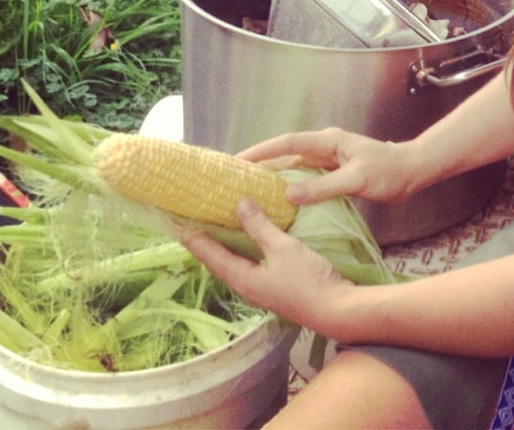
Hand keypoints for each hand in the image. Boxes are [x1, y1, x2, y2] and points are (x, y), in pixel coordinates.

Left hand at [180, 198, 355, 330]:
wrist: (336, 308)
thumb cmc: (307, 279)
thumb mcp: (283, 248)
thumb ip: (260, 227)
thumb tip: (239, 204)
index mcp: (243, 278)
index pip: (210, 256)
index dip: (194, 239)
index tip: (177, 223)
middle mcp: (247, 286)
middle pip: (220, 261)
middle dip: (207, 242)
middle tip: (195, 220)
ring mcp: (262, 288)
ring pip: (236, 263)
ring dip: (226, 245)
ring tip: (220, 225)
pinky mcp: (275, 286)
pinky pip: (252, 264)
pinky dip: (245, 248)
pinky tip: (252, 238)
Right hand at [241, 127, 415, 205]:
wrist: (412, 172)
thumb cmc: (389, 172)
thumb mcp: (356, 180)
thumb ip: (323, 187)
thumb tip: (288, 195)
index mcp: (327, 141)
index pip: (287, 143)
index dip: (262, 151)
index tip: (238, 160)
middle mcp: (325, 147)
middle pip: (285, 153)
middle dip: (261, 161)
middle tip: (234, 175)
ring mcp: (329, 159)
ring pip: (294, 165)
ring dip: (273, 174)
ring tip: (249, 187)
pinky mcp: (334, 172)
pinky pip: (305, 176)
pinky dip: (289, 184)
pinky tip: (279, 198)